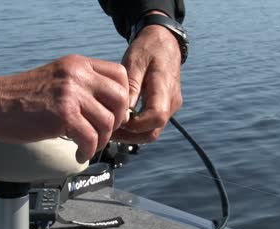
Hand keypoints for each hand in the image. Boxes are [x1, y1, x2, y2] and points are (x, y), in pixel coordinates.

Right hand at [0, 55, 128, 162]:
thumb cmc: (26, 96)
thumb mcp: (60, 79)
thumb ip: (86, 87)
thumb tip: (115, 109)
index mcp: (79, 64)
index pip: (120, 74)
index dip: (124, 97)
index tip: (115, 113)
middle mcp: (78, 74)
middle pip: (120, 98)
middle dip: (117, 121)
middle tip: (105, 133)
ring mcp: (70, 93)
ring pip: (107, 121)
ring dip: (102, 140)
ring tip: (89, 146)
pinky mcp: (62, 114)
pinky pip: (90, 137)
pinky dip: (88, 151)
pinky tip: (80, 154)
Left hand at [112, 15, 182, 143]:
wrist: (165, 41)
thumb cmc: (148, 48)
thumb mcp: (134, 61)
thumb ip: (130, 88)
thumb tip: (122, 114)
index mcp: (165, 87)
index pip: (156, 117)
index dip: (135, 125)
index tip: (116, 119)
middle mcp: (172, 101)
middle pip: (153, 131)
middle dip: (129, 136)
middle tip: (107, 130)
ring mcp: (171, 106)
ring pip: (152, 132)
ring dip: (132, 135)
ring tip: (111, 127)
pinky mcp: (167, 108)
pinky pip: (152, 125)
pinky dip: (136, 128)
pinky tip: (120, 121)